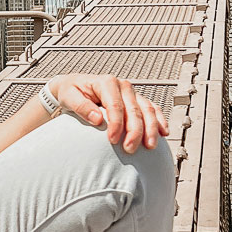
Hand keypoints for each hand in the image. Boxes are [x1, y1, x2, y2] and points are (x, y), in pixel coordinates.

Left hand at [51, 73, 167, 153]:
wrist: (75, 86)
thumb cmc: (71, 91)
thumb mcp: (69, 96)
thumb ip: (82, 107)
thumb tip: (97, 118)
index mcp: (106, 82)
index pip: (115, 105)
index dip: (116, 124)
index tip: (112, 140)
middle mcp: (122, 86)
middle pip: (134, 110)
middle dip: (135, 131)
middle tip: (130, 149)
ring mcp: (132, 93)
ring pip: (147, 110)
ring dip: (150, 129)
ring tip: (150, 146)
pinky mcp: (136, 100)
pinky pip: (152, 109)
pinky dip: (159, 120)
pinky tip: (162, 132)